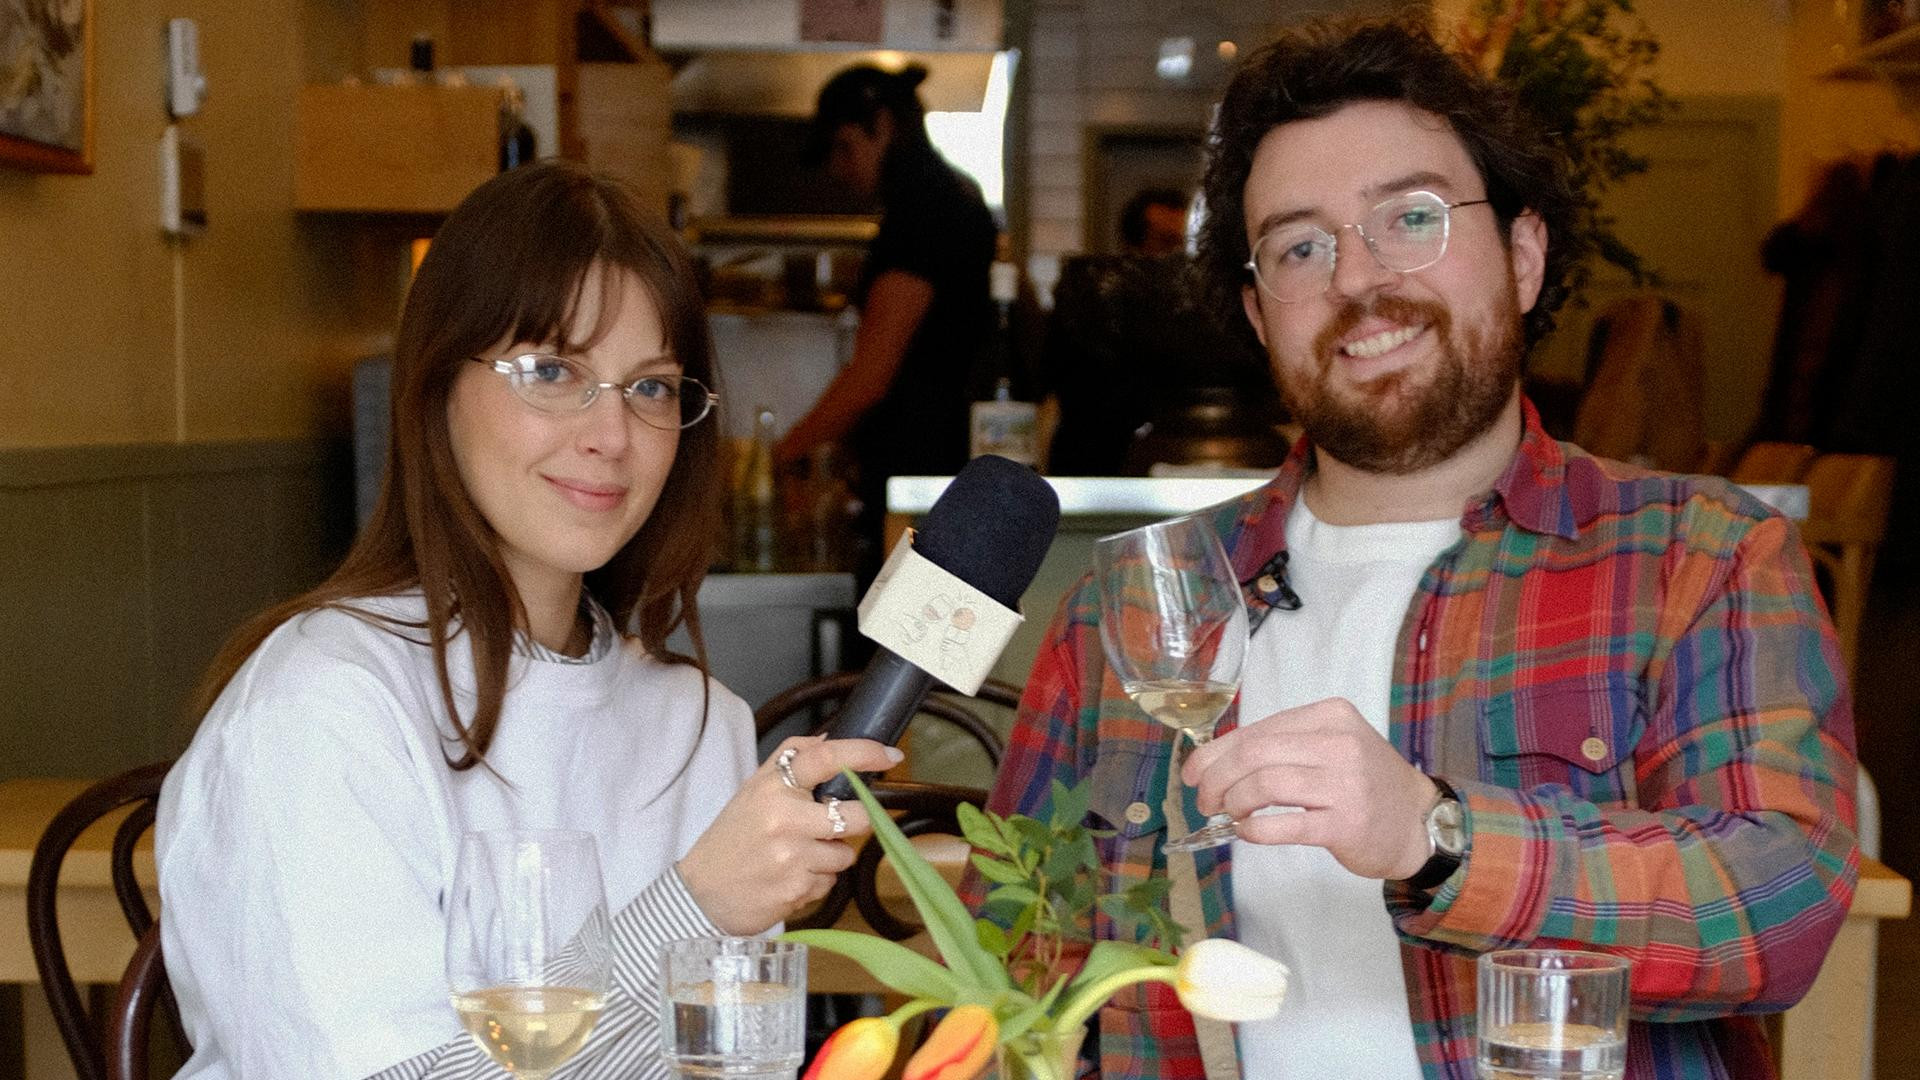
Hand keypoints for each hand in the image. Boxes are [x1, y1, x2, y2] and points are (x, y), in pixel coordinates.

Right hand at [679, 735, 902, 934]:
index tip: (889, 755)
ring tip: (796, 858)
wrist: (700, 895)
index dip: (863, 753)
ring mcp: (791, 856)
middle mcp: (784, 818)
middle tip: (829, 828)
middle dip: (853, 823)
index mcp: (772, 787)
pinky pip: (829, 882)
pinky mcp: (796, 889)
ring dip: (829, 858)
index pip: (825, 757)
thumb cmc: (731, 840)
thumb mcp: (752, 791)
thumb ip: (790, 763)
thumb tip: (828, 740)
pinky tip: (788, 878)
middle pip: (856, 815)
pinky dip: (815, 882)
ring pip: (844, 855)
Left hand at [1180, 698, 1437, 880]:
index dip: (1215, 753)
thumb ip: (1281, 747)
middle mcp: (1339, 743)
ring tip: (1228, 815)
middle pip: (1255, 754)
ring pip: (1266, 784)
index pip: (1257, 730)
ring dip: (1234, 802)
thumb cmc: (1364, 783)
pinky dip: (1256, 829)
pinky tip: (1247, 832)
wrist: (1418, 822)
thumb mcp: (1330, 747)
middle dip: (1217, 778)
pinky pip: (1286, 824)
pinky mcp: (1347, 823)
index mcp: (1330, 716)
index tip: (1193, 773)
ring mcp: (1346, 783)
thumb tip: (1214, 761)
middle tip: (1205, 801)